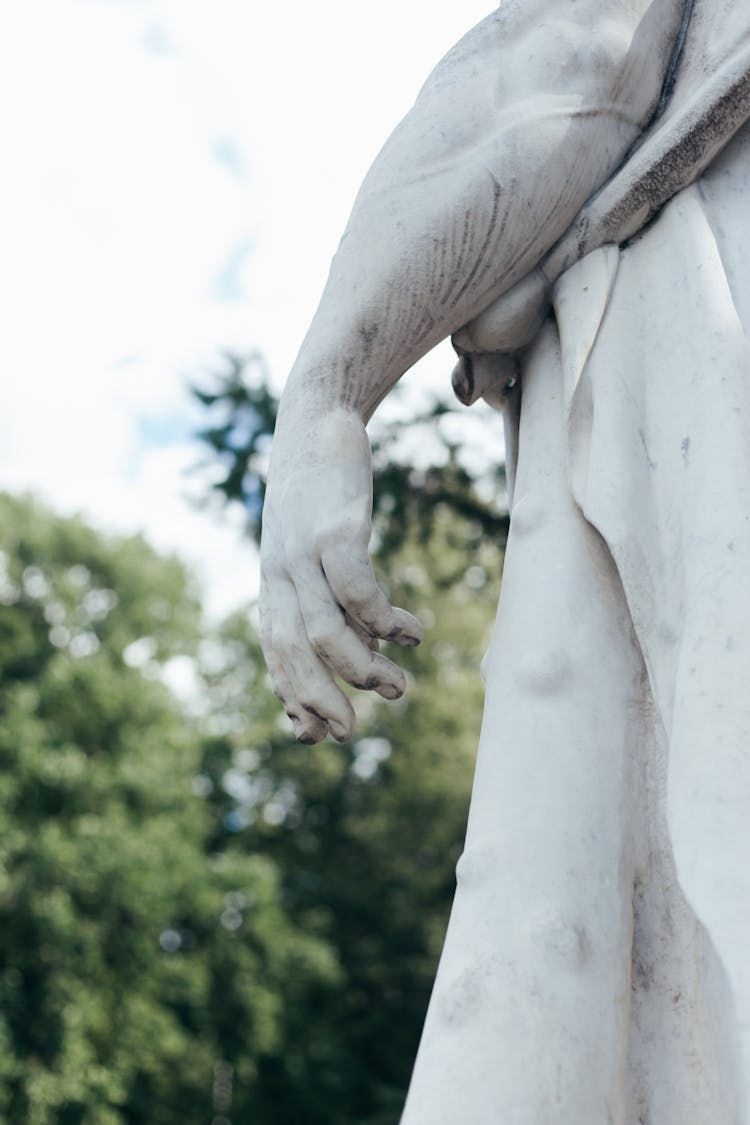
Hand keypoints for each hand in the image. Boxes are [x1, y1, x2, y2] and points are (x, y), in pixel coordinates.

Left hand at [259, 407, 422, 743]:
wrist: (314, 419)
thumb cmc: (317, 493)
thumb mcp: (306, 546)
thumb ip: (318, 593)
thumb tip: (349, 645)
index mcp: (274, 584)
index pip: (275, 654)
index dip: (293, 697)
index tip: (316, 734)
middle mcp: (280, 575)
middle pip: (293, 654)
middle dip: (319, 700)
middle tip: (350, 733)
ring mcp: (303, 554)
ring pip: (327, 632)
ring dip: (364, 668)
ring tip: (400, 686)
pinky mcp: (334, 531)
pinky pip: (358, 591)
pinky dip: (386, 621)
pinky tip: (411, 633)